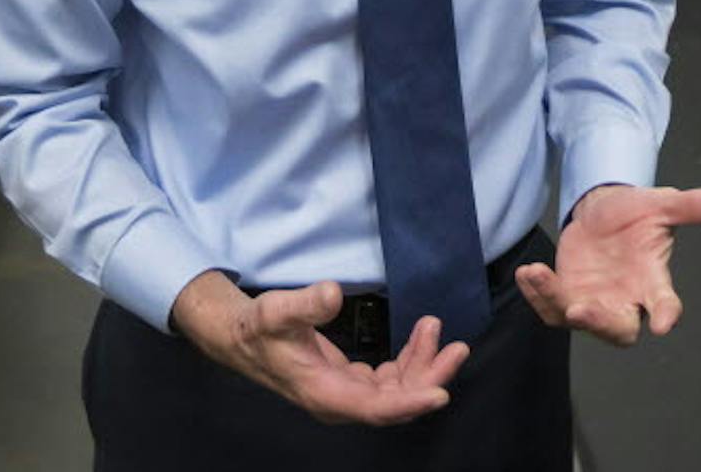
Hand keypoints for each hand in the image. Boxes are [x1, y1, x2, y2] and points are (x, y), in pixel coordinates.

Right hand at [170, 271, 469, 425]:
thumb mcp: (276, 311)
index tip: (440, 393)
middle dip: (429, 378)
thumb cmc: (258, 328)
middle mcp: (339, 401)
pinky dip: (410, 361)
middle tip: (456, 348)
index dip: (409, 402)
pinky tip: (421, 338)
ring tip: (437, 331)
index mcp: (324, 394)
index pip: (375, 407)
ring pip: (397, 392)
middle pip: (395, 402)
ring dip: (423, 366)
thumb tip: (333, 293)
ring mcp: (347, 394)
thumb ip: (305, 304)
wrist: (243, 339)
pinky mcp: (351, 383)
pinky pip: (390, 380)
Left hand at [514, 184, 700, 346]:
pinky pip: (551, 308)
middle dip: (599, 324)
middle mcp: (624, 300)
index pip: (665, 303)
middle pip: (618, 330)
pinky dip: (537, 294)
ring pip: (576, 320)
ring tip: (539, 275)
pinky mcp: (567, 296)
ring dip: (555, 303)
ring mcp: (594, 301)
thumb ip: (688, 206)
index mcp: (652, 281)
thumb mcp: (660, 203)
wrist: (602, 210)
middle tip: (580, 310)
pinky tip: (527, 273)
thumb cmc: (636, 212)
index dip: (665, 313)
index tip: (663, 323)